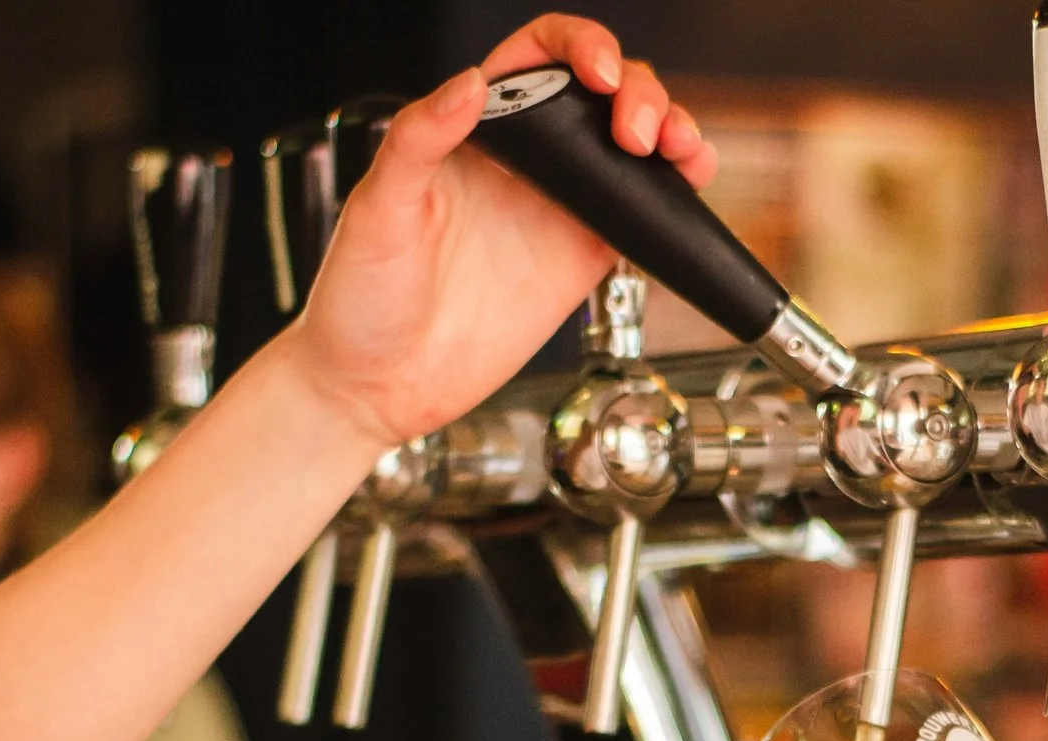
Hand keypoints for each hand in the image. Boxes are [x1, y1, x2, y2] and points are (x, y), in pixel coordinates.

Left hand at [280, 16, 718, 449]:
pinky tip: (687, 194)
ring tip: (681, 152)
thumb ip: (417, 140)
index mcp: (474, 130)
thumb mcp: (377, 209)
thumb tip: (470, 84)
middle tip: (639, 133)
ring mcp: (560, 209)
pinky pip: (644, 216)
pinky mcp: (583, 260)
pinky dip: (677, 198)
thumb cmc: (360, 298)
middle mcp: (526, 162)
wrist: (377, 387)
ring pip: (634, 146)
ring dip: (674, 132)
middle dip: (639, 92)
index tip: (597, 76)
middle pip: (603, 92)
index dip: (578, 47)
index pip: (537, 56)